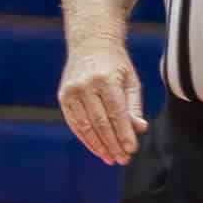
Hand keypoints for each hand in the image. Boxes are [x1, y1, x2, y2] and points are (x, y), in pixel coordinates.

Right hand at [58, 45, 143, 165]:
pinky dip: (86, 139)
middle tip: (123, 159)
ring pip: (86, 126)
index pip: (116, 113)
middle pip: (101, 122)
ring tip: (111, 158)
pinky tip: (97, 149)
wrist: (90, 43)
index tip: (132, 150)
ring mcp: (72, 90)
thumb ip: (134, 106)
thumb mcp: (130, 80)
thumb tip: (140, 128)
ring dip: (99, 146)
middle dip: (113, 144)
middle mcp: (86, 84)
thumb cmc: (115, 64)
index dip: (124, 134)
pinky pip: (74, 123)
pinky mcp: (63, 96)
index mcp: (106, 78)